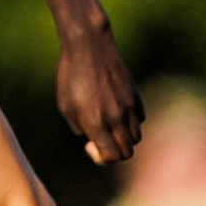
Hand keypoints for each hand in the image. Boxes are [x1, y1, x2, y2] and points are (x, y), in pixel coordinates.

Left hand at [59, 22, 142, 164]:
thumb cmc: (70, 76)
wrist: (88, 47)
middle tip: (101, 139)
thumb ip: (80, 127)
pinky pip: (140, 120)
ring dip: (124, 138)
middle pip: (127, 152)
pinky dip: (131, 122)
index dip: (101, 158)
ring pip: (136, 138)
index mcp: (95, 121)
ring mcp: (129, 106)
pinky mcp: (136, 96)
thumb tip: (93, 139)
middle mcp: (115, 117)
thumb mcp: (65, 105)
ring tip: (109, 125)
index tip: (90, 144)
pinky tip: (117, 111)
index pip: (111, 157)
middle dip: (114, 152)